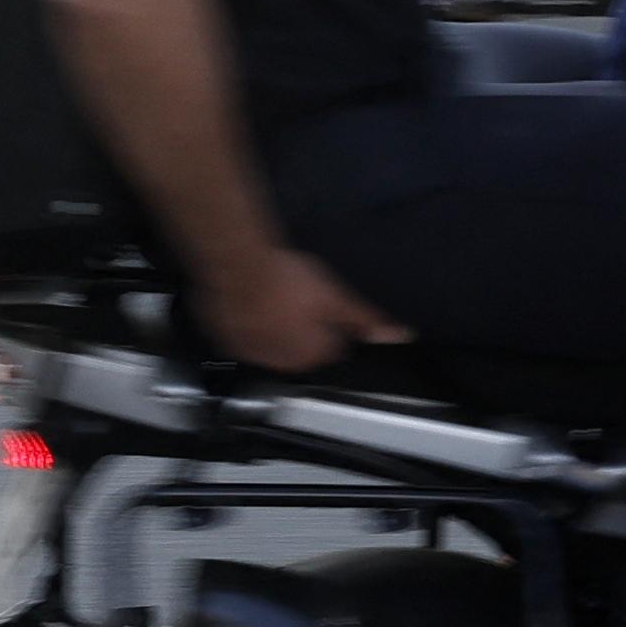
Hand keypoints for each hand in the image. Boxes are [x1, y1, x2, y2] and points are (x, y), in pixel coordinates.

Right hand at [199, 249, 412, 373]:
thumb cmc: (288, 281)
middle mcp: (278, 361)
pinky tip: (253, 300)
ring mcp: (248, 351)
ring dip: (275, 326)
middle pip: (299, 347)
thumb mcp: (338, 298)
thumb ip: (366, 320)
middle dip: (302, 328)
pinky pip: (243, 334)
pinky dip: (248, 321)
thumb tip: (400, 336)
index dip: (333, 325)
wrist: (239, 265)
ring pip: (270, 341)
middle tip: (300, 299)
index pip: (331, 348)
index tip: (325, 306)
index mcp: (308, 356)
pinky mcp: (225, 337)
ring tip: (276, 297)